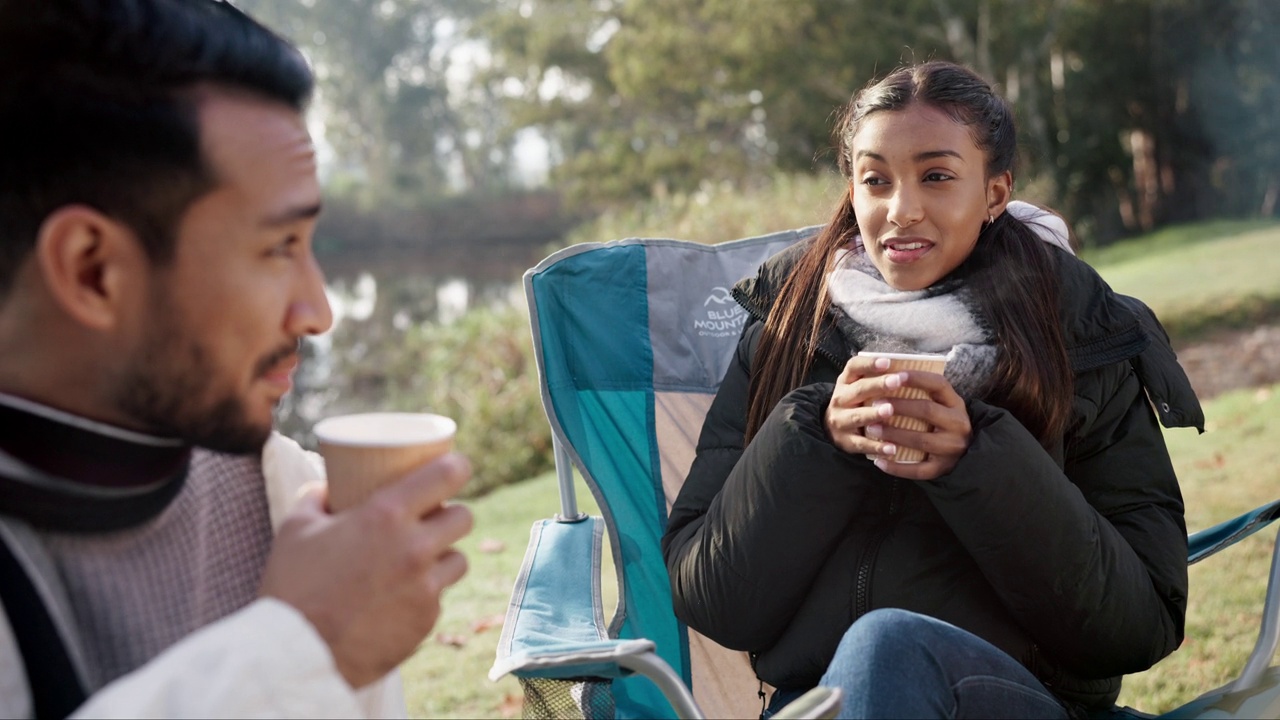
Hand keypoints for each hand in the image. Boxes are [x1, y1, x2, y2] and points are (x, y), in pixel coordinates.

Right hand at [259, 452, 473, 687]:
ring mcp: (425, 587)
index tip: (453, 467)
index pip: (448, 474)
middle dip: (449, 515)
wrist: (296, 656)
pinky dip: (424, 594)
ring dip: (443, 557)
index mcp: (386, 516)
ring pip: (459, 560)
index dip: (456, 466)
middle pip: (463, 517)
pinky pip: (438, 598)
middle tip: (430, 519)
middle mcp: (415, 548)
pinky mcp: (426, 621)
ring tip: (417, 561)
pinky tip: (398, 599)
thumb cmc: (292, 587)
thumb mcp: (295, 529)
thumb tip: (327, 487)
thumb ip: (317, 499)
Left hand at [825, 356, 971, 479]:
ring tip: (871, 429)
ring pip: (921, 440)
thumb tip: (889, 374)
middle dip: (899, 406)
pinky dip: (896, 467)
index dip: (916, 378)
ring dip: (893, 434)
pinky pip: (918, 470)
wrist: (966, 454)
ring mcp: (952, 448)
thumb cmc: (942, 422)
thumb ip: (923, 393)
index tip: (894, 374)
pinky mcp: (943, 469)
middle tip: (874, 403)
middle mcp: (958, 424)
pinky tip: (878, 461)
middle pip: (927, 411)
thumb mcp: (941, 404)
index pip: (938, 384)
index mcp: (956, 403)